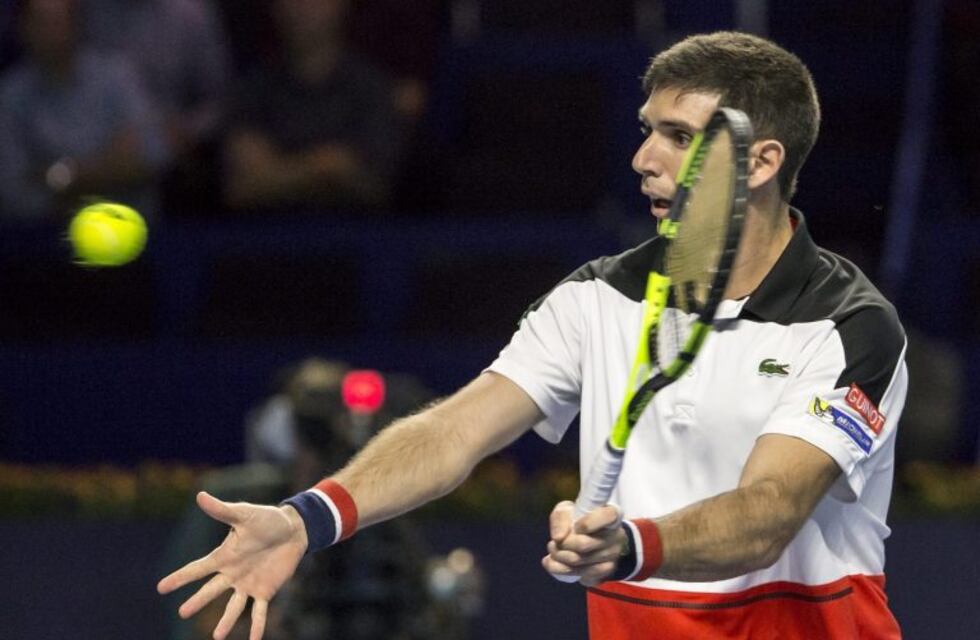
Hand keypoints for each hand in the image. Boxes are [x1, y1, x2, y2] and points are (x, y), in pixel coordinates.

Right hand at [157, 492, 308, 639]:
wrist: (293, 529)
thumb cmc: (267, 519)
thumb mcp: (243, 514)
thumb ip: (221, 510)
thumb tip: (200, 495)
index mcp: (224, 556)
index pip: (197, 569)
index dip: (179, 578)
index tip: (160, 588)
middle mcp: (233, 573)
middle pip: (211, 591)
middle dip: (197, 601)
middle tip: (181, 613)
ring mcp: (248, 584)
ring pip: (234, 607)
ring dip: (225, 622)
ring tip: (216, 637)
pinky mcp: (266, 590)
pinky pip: (260, 612)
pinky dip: (257, 626)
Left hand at [541, 500, 625, 586]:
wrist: (589, 536)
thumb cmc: (577, 519)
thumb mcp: (566, 511)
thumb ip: (560, 519)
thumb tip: (558, 538)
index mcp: (611, 514)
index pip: (608, 516)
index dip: (588, 523)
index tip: (575, 526)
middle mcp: (617, 536)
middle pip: (584, 544)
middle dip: (562, 545)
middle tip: (554, 543)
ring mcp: (613, 556)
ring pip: (579, 563)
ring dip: (559, 558)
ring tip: (554, 551)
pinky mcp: (606, 571)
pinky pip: (581, 576)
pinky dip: (562, 570)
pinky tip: (557, 564)